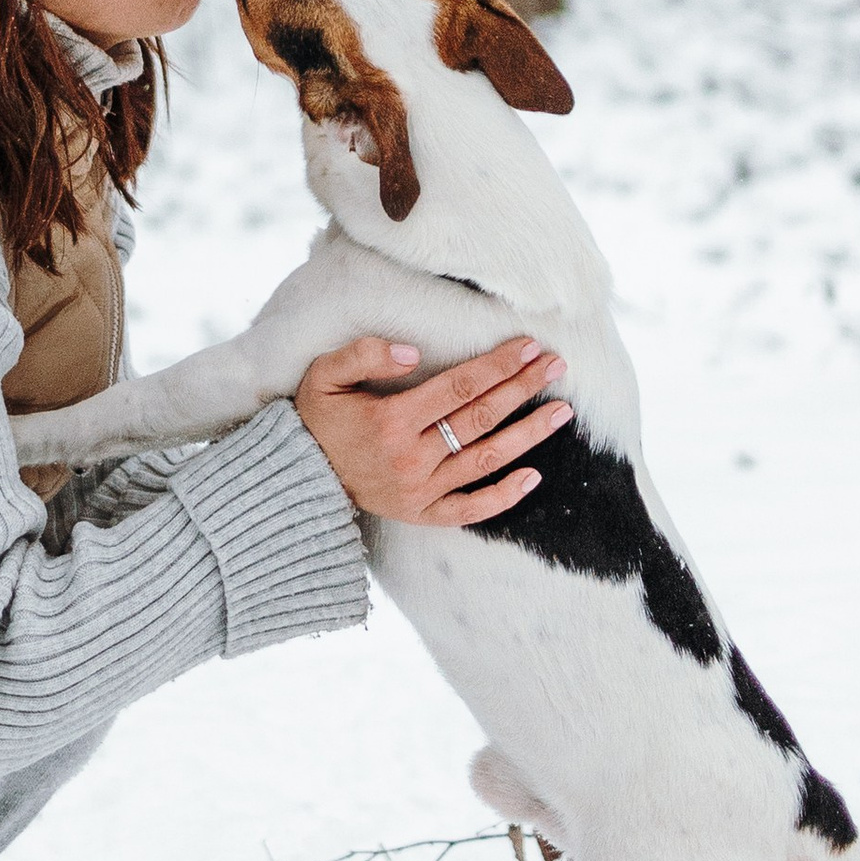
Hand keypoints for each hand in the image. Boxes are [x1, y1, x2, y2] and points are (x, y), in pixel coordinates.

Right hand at [293, 333, 569, 526]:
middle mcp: (412, 456)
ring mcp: (420, 490)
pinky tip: (534, 477)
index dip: (498, 365)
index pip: (460, 386)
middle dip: (523, 388)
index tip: (528, 346)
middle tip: (557, 366)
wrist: (299, 478)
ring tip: (561, 412)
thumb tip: (411, 351)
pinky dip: (503, 496)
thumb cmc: (316, 419)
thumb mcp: (324, 375)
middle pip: (481, 418)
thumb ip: (364, 354)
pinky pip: (470, 510)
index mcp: (392, 419)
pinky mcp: (421, 514)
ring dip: (528, 436)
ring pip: (485, 460)